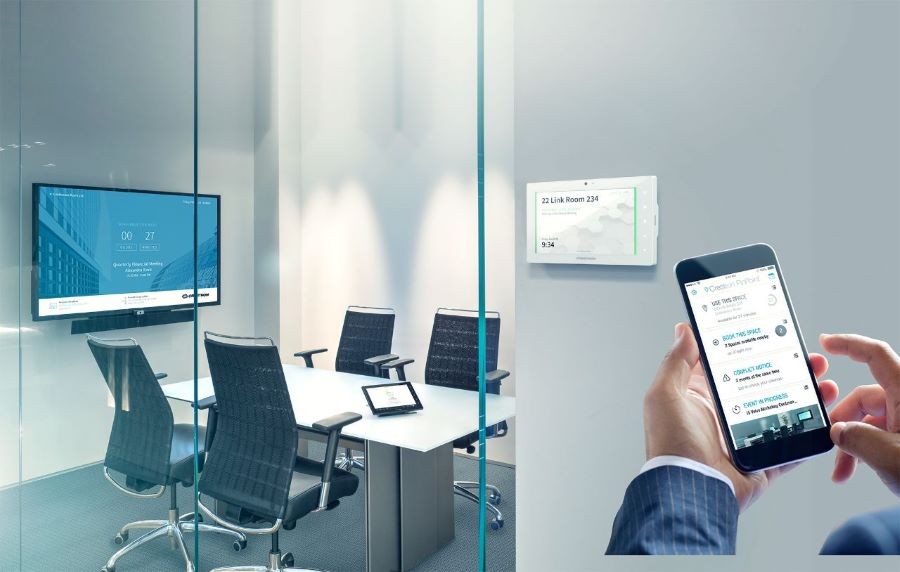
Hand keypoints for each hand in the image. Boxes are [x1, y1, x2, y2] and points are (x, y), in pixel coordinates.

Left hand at [644, 323, 838, 509]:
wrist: (691, 492)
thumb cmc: (671, 445)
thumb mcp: (665, 395)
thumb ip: (676, 362)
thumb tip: (684, 330)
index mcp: (699, 397)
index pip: (727, 365)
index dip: (747, 347)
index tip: (768, 330)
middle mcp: (723, 415)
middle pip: (761, 384)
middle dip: (786, 368)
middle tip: (808, 356)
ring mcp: (745, 438)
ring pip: (782, 410)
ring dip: (805, 395)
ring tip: (823, 381)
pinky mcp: (763, 460)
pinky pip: (792, 444)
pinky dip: (809, 431)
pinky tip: (824, 414)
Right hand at [821, 334, 899, 495]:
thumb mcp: (890, 458)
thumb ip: (857, 439)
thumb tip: (839, 431)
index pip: (876, 356)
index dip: (849, 344)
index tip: (826, 343)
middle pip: (866, 397)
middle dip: (844, 422)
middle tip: (832, 447)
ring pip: (871, 420)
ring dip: (853, 443)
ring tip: (844, 471)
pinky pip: (882, 435)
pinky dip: (867, 450)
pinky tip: (859, 470)